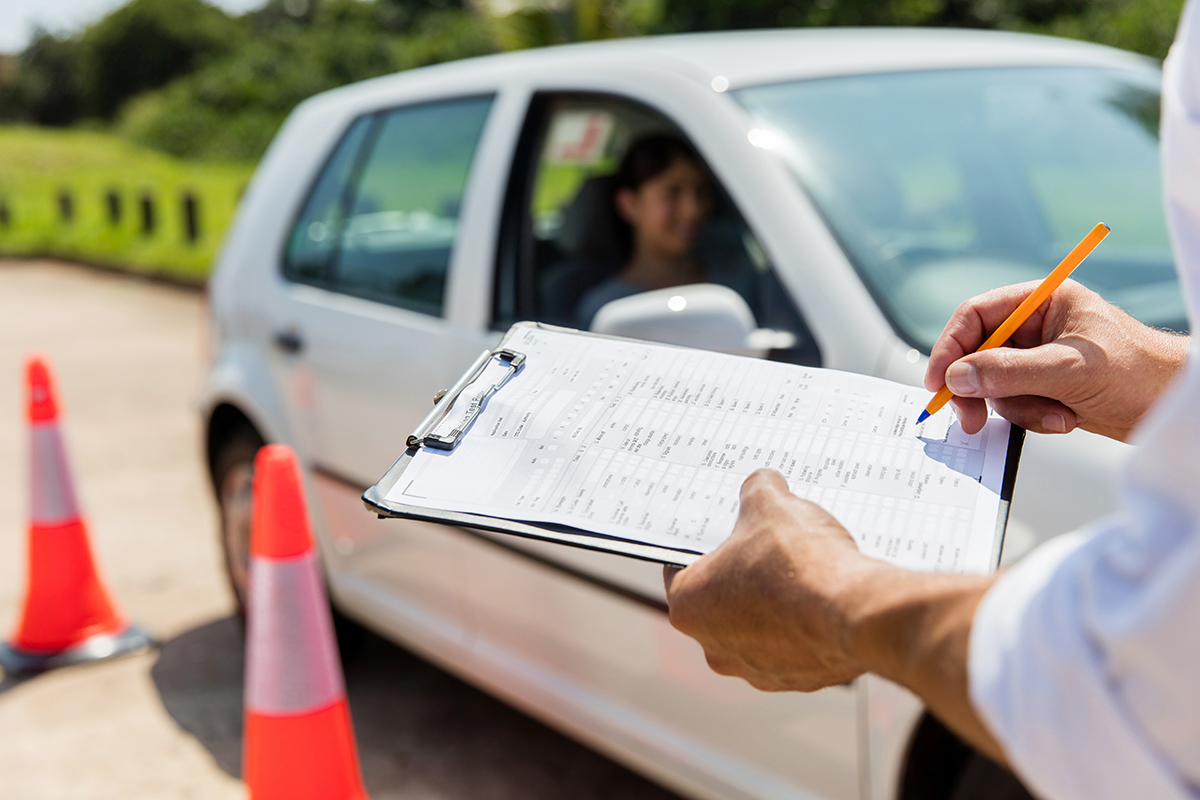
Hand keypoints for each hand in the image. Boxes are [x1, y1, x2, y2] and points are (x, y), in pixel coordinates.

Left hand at [664, 470, 1005, 760]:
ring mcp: (756, 670)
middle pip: (720, 599)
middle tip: (768, 546)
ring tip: (802, 572)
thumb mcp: (771, 504)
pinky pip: (794, 646)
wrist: (856, 613)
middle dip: (743, 573)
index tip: (726, 530)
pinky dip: (805, 625)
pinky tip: (823, 599)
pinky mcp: (796, 680)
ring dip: (774, 603)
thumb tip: (763, 484)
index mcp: (688, 605)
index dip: (705, 543)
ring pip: (758, 626)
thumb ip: (758, 490)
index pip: (681, 566)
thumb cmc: (799, 562)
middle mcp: (713, 647)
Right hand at [926, 280, 1188, 440]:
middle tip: (970, 419)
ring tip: (1057, 414)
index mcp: (1043, 301)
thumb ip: (1009, 371)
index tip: (939, 382)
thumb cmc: (1139, 372)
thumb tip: (958, 377)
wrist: (1174, 406)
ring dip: (1019, 407)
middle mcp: (1037, 326)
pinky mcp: (1045, 387)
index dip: (951, 347)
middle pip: (978, 354)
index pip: (977, 316)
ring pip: (995, 385)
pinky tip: (1066, 418)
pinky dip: (1034, 417)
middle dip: (980, 389)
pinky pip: (1015, 404)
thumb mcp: (1068, 369)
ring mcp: (1039, 358)